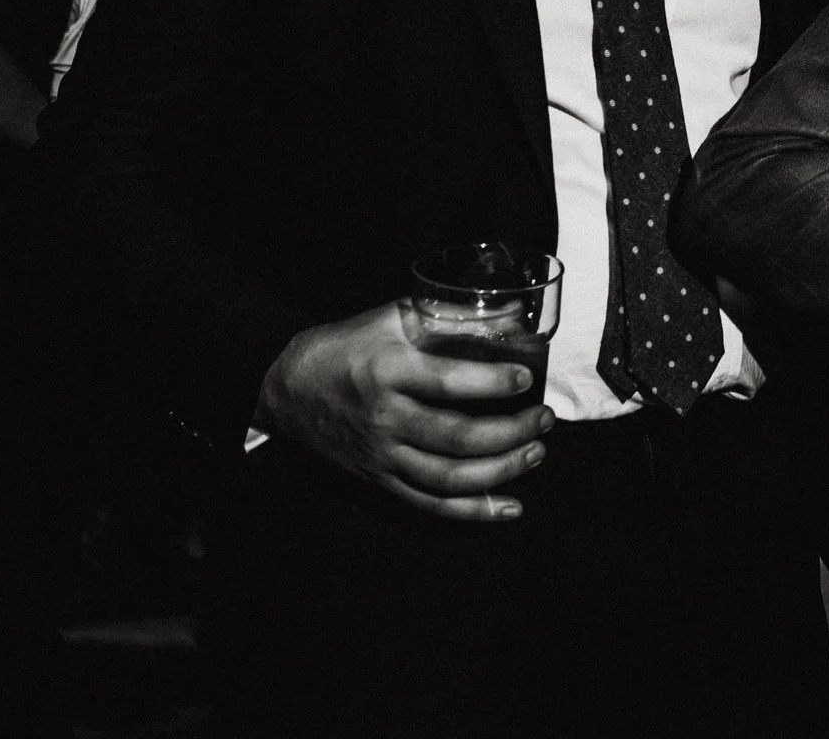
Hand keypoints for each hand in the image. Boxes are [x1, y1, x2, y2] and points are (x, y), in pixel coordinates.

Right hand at [256, 301, 554, 520]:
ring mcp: (381, 456)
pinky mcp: (377, 482)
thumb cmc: (344, 347)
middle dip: (511, 432)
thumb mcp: (388, 318)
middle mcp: (384, 418)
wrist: (284, 390)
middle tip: (544, 418)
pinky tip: (508, 507)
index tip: (527, 377)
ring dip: (502, 469)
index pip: (449, 381)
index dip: (493, 382)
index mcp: (387, 370)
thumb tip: (509, 315)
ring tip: (536, 453)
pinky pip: (429, 505)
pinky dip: (471, 511)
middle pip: (458, 437)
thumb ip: (445, 316)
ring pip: (449, 476)